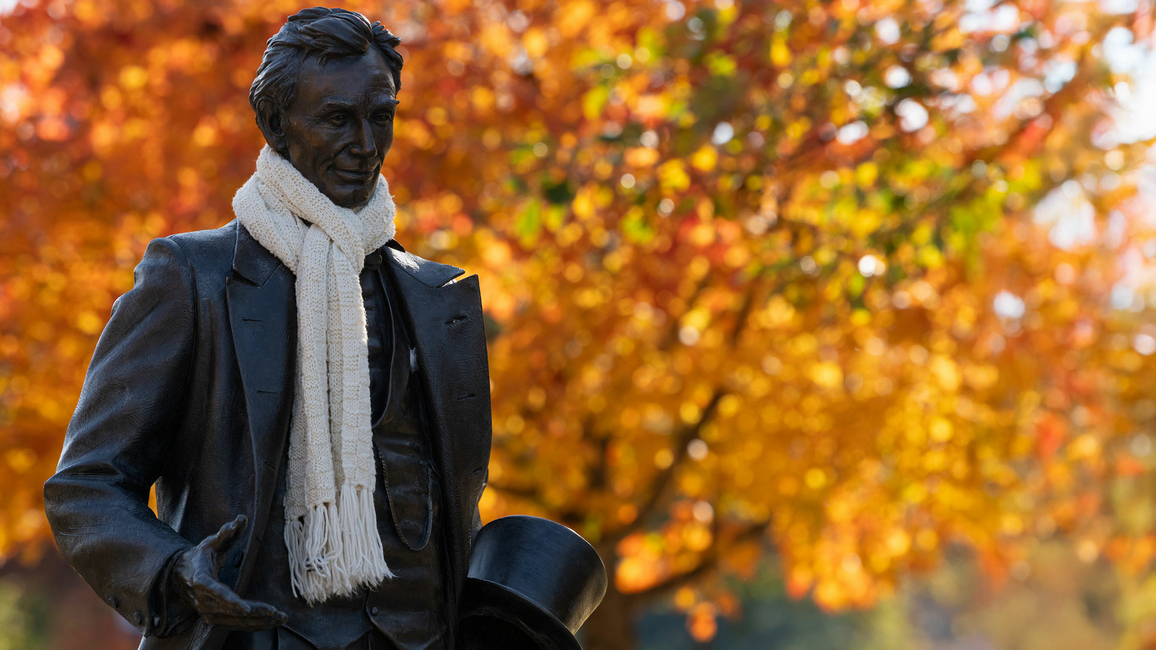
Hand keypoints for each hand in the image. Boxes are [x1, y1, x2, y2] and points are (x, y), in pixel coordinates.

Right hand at [172, 515, 287, 630]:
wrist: (179, 577)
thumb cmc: (199, 557)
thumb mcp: (210, 543)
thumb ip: (227, 533)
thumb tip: (241, 519)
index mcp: (201, 581)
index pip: (217, 593)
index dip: (231, 602)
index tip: (247, 609)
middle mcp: (203, 601)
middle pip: (232, 611)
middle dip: (256, 614)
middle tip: (278, 614)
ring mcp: (207, 612)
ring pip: (235, 622)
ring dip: (259, 622)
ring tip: (281, 619)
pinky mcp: (213, 619)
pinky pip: (235, 625)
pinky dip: (253, 625)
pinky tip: (270, 622)